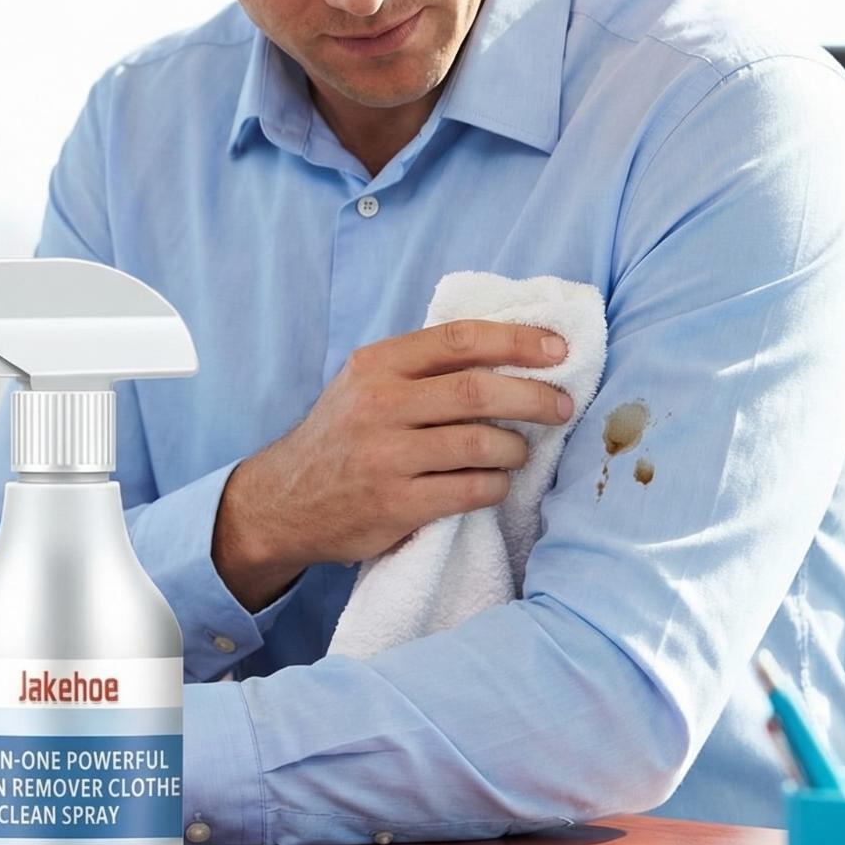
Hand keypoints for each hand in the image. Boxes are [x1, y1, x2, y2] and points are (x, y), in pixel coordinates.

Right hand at [212, 319, 574, 608]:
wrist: (283, 502)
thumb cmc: (340, 438)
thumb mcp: (362, 386)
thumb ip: (418, 366)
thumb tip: (507, 349)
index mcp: (375, 365)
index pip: (459, 340)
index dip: (517, 340)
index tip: (558, 348)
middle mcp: (378, 406)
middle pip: (478, 391)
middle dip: (534, 396)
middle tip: (561, 405)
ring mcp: (386, 457)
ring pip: (482, 444)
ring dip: (516, 448)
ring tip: (518, 451)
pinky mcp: (395, 505)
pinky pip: (471, 489)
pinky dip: (495, 485)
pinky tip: (493, 482)